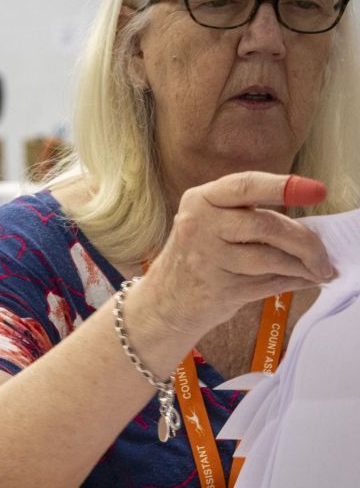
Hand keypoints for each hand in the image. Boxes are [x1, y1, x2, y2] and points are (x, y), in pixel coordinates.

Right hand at [135, 172, 333, 343]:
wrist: (164, 302)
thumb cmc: (199, 257)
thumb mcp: (211, 224)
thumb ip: (250, 217)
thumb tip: (309, 225)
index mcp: (200, 200)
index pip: (246, 186)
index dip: (284, 186)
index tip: (317, 191)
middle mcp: (198, 225)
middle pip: (266, 225)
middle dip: (305, 241)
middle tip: (324, 255)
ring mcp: (205, 259)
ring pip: (271, 258)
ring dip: (303, 266)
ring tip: (318, 270)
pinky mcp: (217, 290)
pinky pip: (268, 284)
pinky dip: (294, 282)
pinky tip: (303, 280)